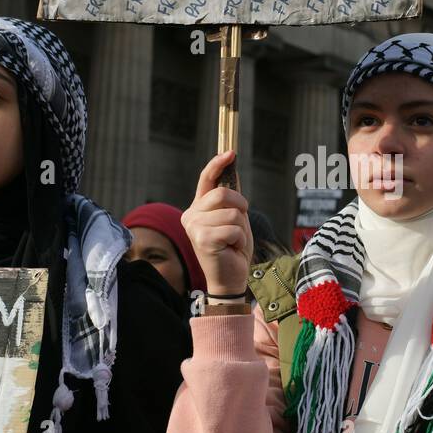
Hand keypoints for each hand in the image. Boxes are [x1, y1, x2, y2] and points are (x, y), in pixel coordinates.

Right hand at [182, 150, 253, 296]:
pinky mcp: (203, 239)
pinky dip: (240, 240)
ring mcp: (194, 228)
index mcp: (197, 208)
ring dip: (241, 229)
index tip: (231, 153)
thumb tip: (232, 169)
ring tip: (233, 242)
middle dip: (241, 207)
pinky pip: (233, 229)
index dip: (218, 164)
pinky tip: (231, 249)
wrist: (230, 279)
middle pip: (224, 193)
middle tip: (240, 224)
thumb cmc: (232, 249)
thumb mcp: (234, 219)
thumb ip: (231, 198)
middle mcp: (191, 215)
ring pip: (232, 213)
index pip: (206, 179)